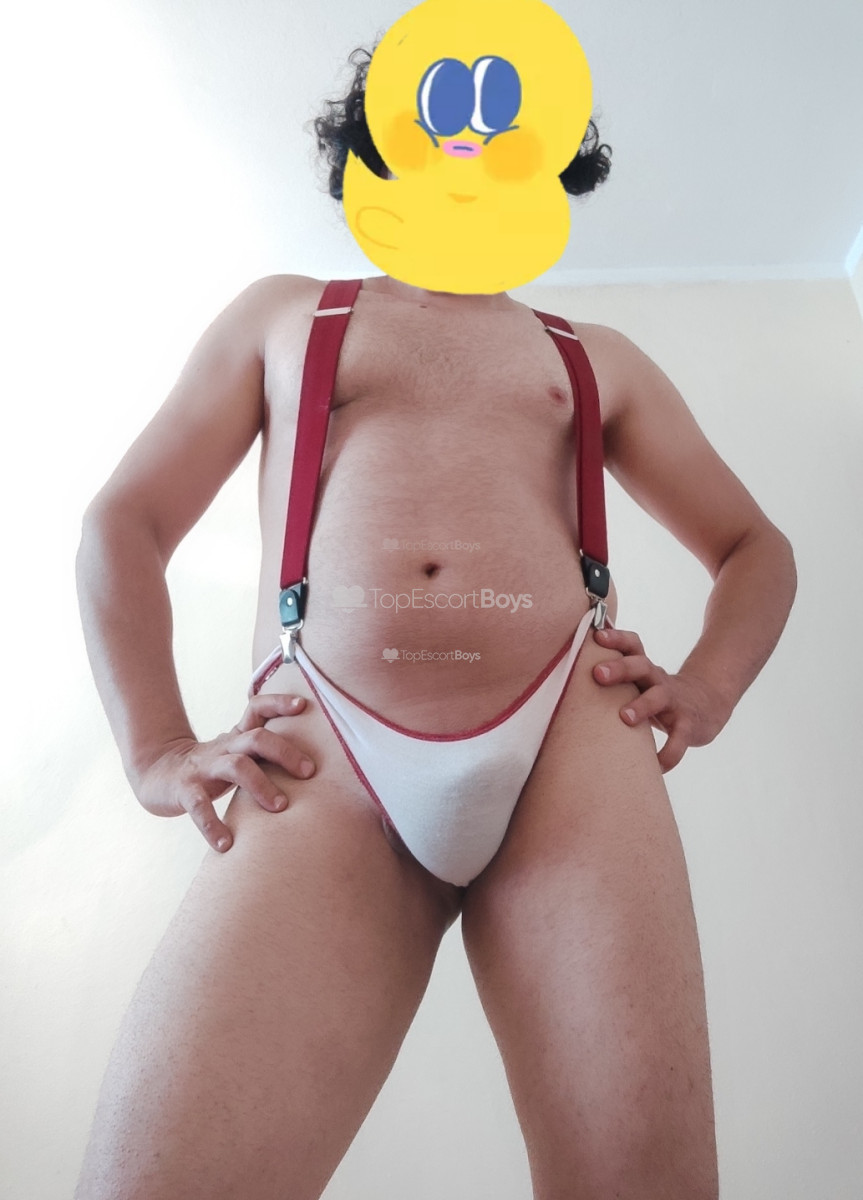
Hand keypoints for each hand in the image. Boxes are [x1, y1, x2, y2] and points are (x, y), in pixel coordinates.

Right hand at [133, 693, 314, 851]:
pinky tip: (226, 844)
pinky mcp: (184, 790)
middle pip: (258, 738)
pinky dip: (212, 825)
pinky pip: (199, 806)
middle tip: (310, 773)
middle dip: (286, 752)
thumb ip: (266, 754)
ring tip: (280, 808)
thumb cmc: (211, 768)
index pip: (258, 708)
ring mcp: (204, 768)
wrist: (156, 773)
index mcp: (238, 737)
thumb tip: (315, 767)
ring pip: (236, 767)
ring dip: (261, 786)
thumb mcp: (237, 753)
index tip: (303, 705)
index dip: (279, 702)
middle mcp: (224, 748)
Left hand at [591, 626, 730, 772]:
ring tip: (624, 718)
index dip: (617, 638)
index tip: (597, 635)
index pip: (633, 645)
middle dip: (620, 668)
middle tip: (597, 674)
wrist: (707, 704)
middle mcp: (658, 680)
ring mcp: (675, 701)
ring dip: (642, 706)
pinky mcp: (689, 725)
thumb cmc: (658, 693)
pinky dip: (668, 753)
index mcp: (644, 668)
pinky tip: (656, 766)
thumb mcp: (640, 680)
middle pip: (641, 666)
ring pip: (659, 698)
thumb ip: (615, 677)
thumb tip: (565, 678)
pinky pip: (680, 739)